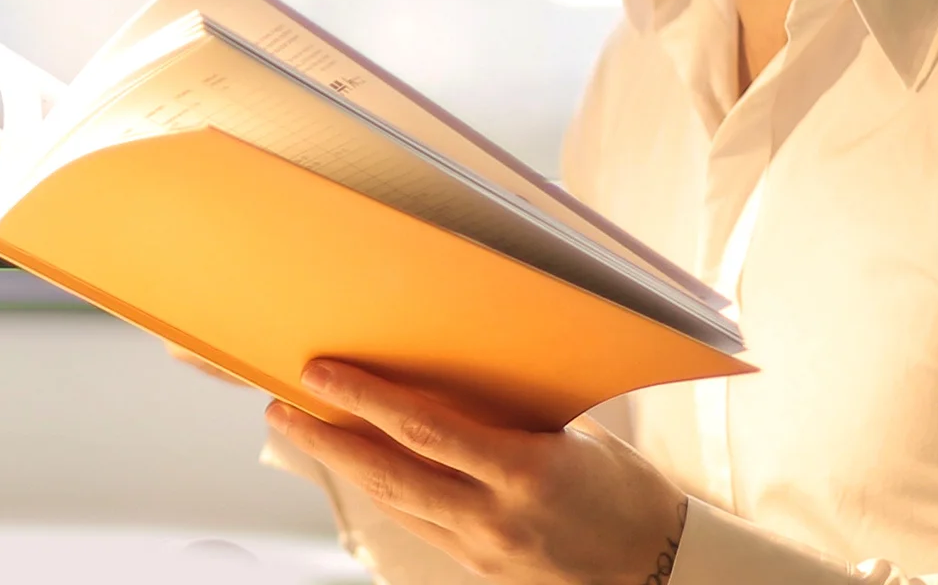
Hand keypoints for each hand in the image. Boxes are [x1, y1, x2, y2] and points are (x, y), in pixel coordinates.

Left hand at [267, 360, 687, 584]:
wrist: (656, 570)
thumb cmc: (625, 489)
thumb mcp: (573, 435)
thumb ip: (511, 412)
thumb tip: (453, 373)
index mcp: (526, 471)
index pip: (426, 431)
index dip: (367, 400)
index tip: (323, 373)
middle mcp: (495, 516)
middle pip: (389, 475)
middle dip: (328, 440)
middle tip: (281, 408)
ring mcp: (483, 551)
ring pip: (394, 504)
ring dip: (342, 467)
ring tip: (304, 432)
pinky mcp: (479, 571)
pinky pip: (418, 524)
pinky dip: (383, 492)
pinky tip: (359, 468)